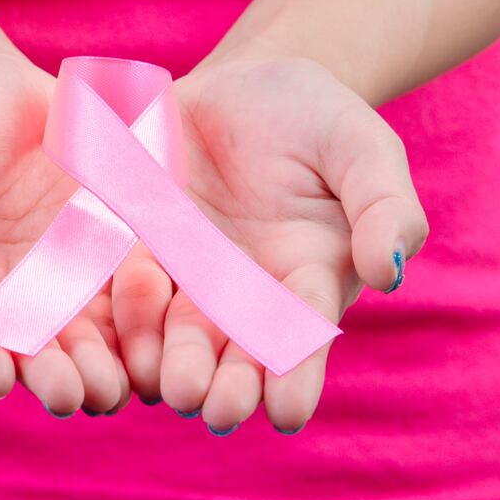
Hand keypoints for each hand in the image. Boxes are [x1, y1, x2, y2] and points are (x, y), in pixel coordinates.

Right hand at [0, 47, 146, 415]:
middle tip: (68, 397)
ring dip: (97, 367)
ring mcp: (57, 273)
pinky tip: (156, 350)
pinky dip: (141, 326)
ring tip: (112, 389)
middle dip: (46, 372)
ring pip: (80, 334)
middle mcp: (1, 285)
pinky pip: (128, 295)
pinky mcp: (105, 251)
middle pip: (25, 341)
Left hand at [113, 54, 429, 432]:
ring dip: (167, 363)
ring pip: (171, 333)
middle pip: (231, 350)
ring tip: (164, 387)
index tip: (285, 413)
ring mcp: (183, 273)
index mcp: (305, 279)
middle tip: (214, 409)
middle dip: (225, 384)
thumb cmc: (318, 119)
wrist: (242, 86)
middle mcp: (241, 292)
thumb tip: (390, 273)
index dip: (294, 376)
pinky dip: (116, 317)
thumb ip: (383, 207)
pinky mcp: (134, 246)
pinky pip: (119, 289)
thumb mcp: (361, 149)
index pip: (301, 335)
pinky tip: (110, 344)